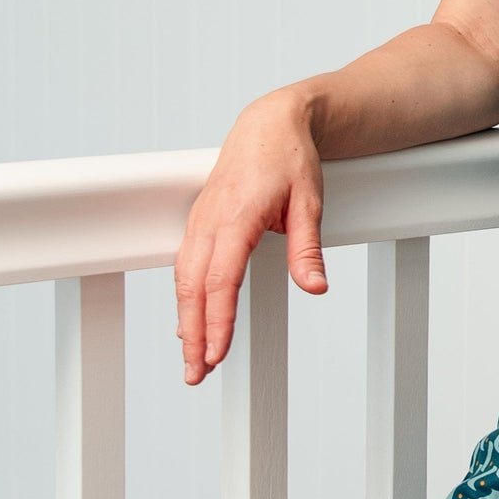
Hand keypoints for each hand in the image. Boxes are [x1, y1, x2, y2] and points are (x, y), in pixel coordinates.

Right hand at [174, 91, 325, 385]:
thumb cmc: (290, 159)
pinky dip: (185, 298)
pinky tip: (189, 322)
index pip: (221, 280)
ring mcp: (201, 221)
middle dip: (192, 334)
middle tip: (196, 374)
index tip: (216, 353)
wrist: (269, 124)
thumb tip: (315, 287)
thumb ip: (307, 249)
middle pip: (192, 288)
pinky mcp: (200, 222)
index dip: (216, 321)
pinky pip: (186, 266)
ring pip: (184, 279)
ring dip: (186, 321)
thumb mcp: (310, 203)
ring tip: (192, 358)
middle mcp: (210, 221)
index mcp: (236, 218)